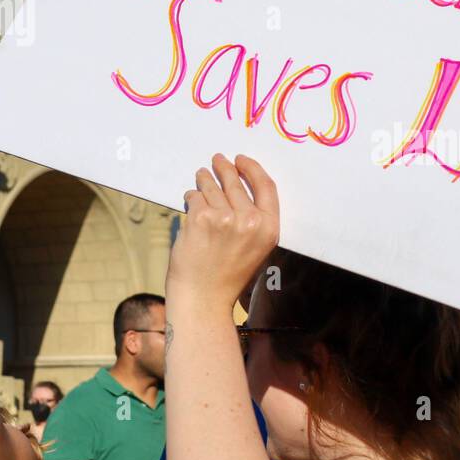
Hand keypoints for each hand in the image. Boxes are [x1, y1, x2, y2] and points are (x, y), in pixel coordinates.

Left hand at [168, 154, 278, 310]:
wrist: (204, 298)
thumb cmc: (227, 277)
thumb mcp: (256, 248)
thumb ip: (254, 220)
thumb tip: (238, 186)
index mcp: (269, 228)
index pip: (266, 186)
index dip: (253, 169)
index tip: (241, 160)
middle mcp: (250, 221)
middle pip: (236, 182)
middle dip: (224, 167)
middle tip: (217, 160)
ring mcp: (225, 218)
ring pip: (212, 186)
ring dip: (204, 178)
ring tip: (201, 175)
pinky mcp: (201, 218)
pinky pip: (194, 196)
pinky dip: (191, 196)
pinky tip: (190, 200)